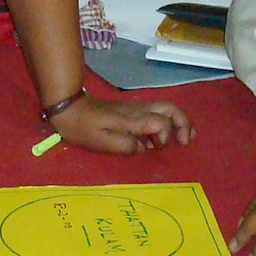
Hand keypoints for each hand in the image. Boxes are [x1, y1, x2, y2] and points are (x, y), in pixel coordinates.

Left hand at [51, 96, 193, 154]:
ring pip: (166, 108)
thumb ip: (125, 146)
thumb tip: (144, 148)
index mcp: (133, 119)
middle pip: (171, 109)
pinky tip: (167, 135)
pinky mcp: (132, 109)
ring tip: (186, 137)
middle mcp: (139, 110)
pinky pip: (157, 111)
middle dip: (183, 124)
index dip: (165, 136)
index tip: (155, 148)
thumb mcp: (101, 142)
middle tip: (186, 141)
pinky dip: (169, 121)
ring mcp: (136, 108)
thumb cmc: (83, 128)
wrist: (69, 108)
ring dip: (179, 121)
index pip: (162, 123)